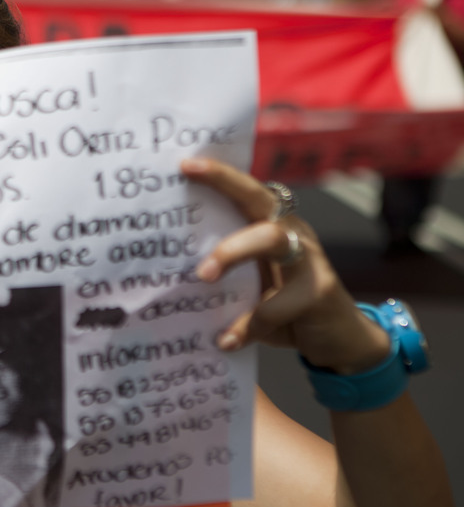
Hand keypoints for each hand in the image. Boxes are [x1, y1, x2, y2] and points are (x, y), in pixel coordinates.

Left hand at [180, 158, 391, 374]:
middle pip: (261, 203)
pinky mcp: (320, 292)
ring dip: (232, 253)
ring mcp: (310, 260)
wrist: (341, 342)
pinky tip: (226, 341)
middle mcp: (294, 234)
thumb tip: (166, 273)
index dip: (219, 175)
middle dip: (225, 195)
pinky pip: (275, 305)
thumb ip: (224, 273)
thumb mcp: (252, 287)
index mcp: (274, 226)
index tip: (186, 164)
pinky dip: (246, 326)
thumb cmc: (286, 309)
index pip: (246, 191)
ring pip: (272, 239)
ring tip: (204, 277)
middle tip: (191, 239)